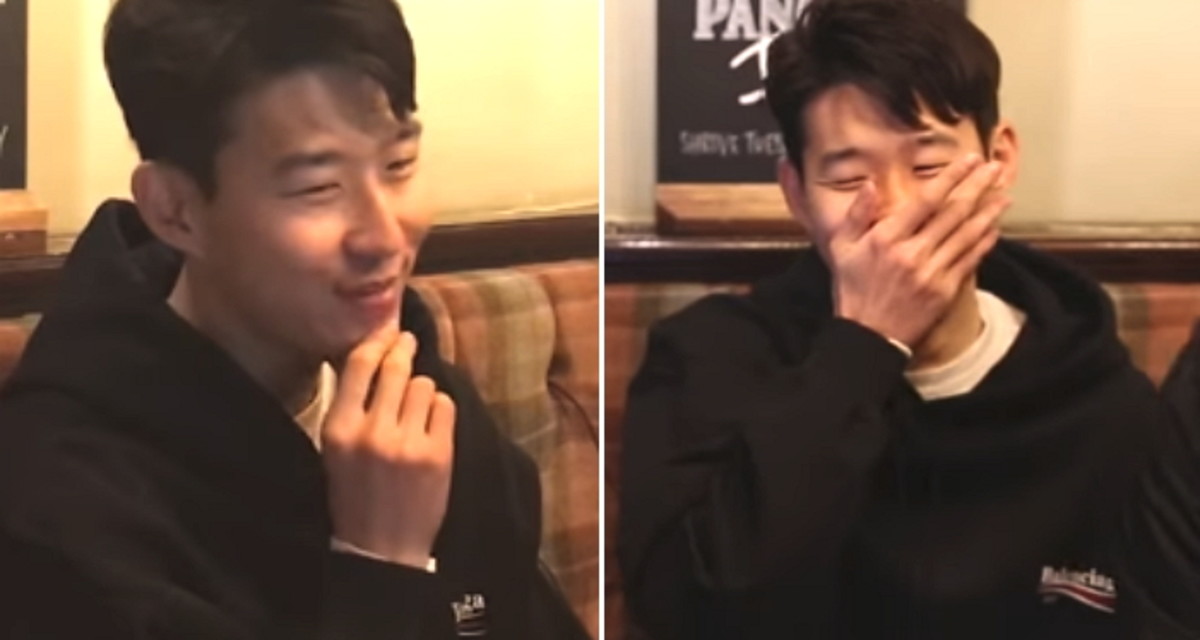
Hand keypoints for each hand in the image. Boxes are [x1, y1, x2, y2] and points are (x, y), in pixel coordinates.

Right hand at [321, 326, 455, 567]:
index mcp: (339, 429)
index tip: (386, 334)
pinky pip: (444, 405)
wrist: (382, 547)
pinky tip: (430, 425)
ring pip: (424, 384)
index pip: (359, 365)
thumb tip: (373, 357)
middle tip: (408, 343)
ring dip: (421, 390)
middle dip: (403, 351)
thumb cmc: (356, 495)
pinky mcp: (438, 452)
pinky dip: (439, 409)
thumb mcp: (337, 450)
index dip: (376, 342)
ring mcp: (407, 442)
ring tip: (414, 409)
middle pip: (395, 368)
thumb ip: (351, 407)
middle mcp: (372, 431)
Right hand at [829, 154, 1010, 347]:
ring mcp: (932, 272)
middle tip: (995, 168)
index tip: (968, 160)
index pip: (926, 200)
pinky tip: (994, 227)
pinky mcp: (945, 290)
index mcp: (887, 238)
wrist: (868, 335)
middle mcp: (912, 252)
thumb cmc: (853, 289)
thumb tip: (869, 184)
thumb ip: (857, 214)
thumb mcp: (841, 247)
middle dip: (978, 186)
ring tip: (1004, 193)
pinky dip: (985, 241)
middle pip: (953, 212)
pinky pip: (970, 259)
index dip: (951, 177)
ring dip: (989, 211)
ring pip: (967, 234)